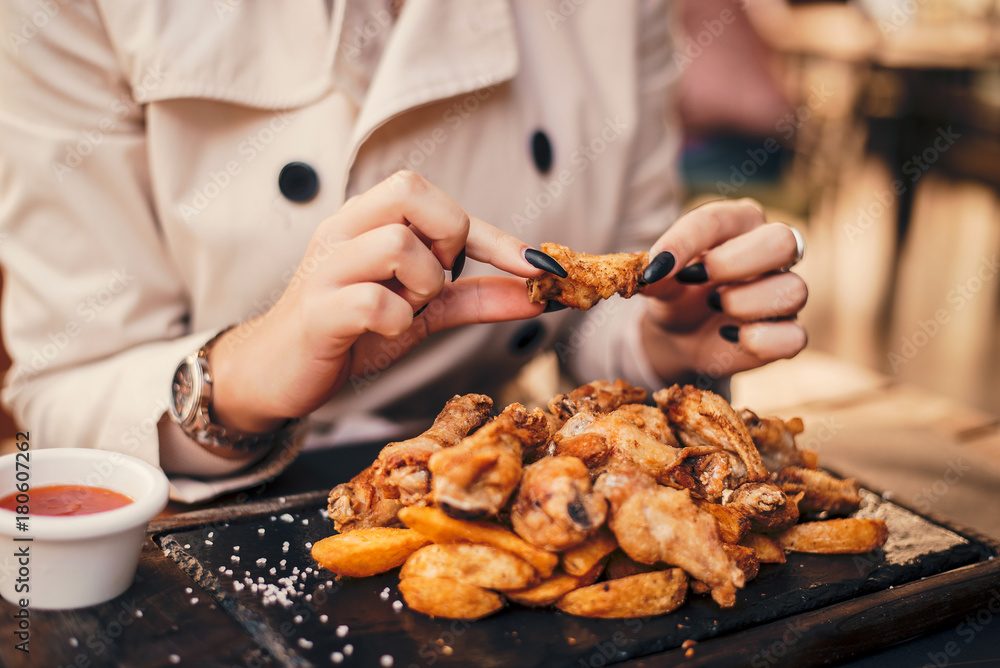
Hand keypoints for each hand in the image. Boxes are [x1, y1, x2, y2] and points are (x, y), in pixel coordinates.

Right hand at [208, 171, 545, 432]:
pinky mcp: (316, 313)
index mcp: (367, 220)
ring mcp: (325, 269)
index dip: (494, 234)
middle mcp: (343, 231)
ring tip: (408, 310)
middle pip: (409, 192)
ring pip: (397, 244)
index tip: (539, 267)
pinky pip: (374, 301)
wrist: (280, 374)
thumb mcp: (421, 310)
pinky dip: (397, 321)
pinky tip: (385, 333)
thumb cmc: (351, 330)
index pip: (435, 198)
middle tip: (440, 282)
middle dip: (448, 238)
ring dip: (423, 285)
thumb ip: (476, 297)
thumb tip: (539, 295)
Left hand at [638, 198, 807, 381]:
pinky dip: (758, 340)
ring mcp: (784, 291)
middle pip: (783, 241)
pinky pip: (794, 337)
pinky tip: (728, 335)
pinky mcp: (788, 331)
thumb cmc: (677, 293)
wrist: (681, 335)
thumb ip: (655, 275)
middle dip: (734, 264)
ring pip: (793, 290)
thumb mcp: (659, 282)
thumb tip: (648, 272)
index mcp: (738, 224)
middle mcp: (770, 251)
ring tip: (714, 306)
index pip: (719, 219)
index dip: (685, 242)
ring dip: (743, 303)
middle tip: (697, 280)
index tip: (656, 267)